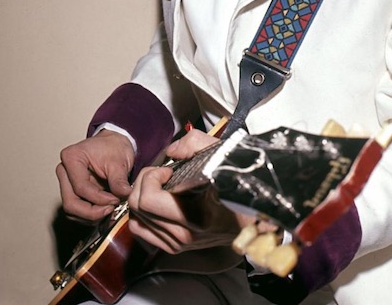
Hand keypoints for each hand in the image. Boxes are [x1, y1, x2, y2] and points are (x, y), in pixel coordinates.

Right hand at [57, 130, 134, 221]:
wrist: (115, 145)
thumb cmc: (114, 147)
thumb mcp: (119, 162)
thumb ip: (119, 180)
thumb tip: (123, 196)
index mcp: (72, 157)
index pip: (80, 187)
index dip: (98, 199)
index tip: (115, 200)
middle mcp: (64, 171)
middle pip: (71, 203)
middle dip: (92, 212)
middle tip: (111, 210)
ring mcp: (67, 184)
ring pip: (72, 211)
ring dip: (92, 216)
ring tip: (110, 210)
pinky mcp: (72, 193)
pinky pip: (77, 211)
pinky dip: (91, 216)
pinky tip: (105, 210)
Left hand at [127, 129, 246, 253]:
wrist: (254, 215)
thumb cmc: (238, 183)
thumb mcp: (222, 154)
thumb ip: (194, 143)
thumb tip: (171, 152)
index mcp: (194, 215)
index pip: (149, 199)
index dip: (152, 176)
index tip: (168, 169)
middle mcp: (184, 235)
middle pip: (138, 207)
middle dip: (143, 182)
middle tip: (161, 173)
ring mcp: (178, 244)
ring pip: (136, 220)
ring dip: (143, 197)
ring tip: (161, 186)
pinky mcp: (175, 248)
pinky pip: (142, 231)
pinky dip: (143, 213)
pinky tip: (160, 200)